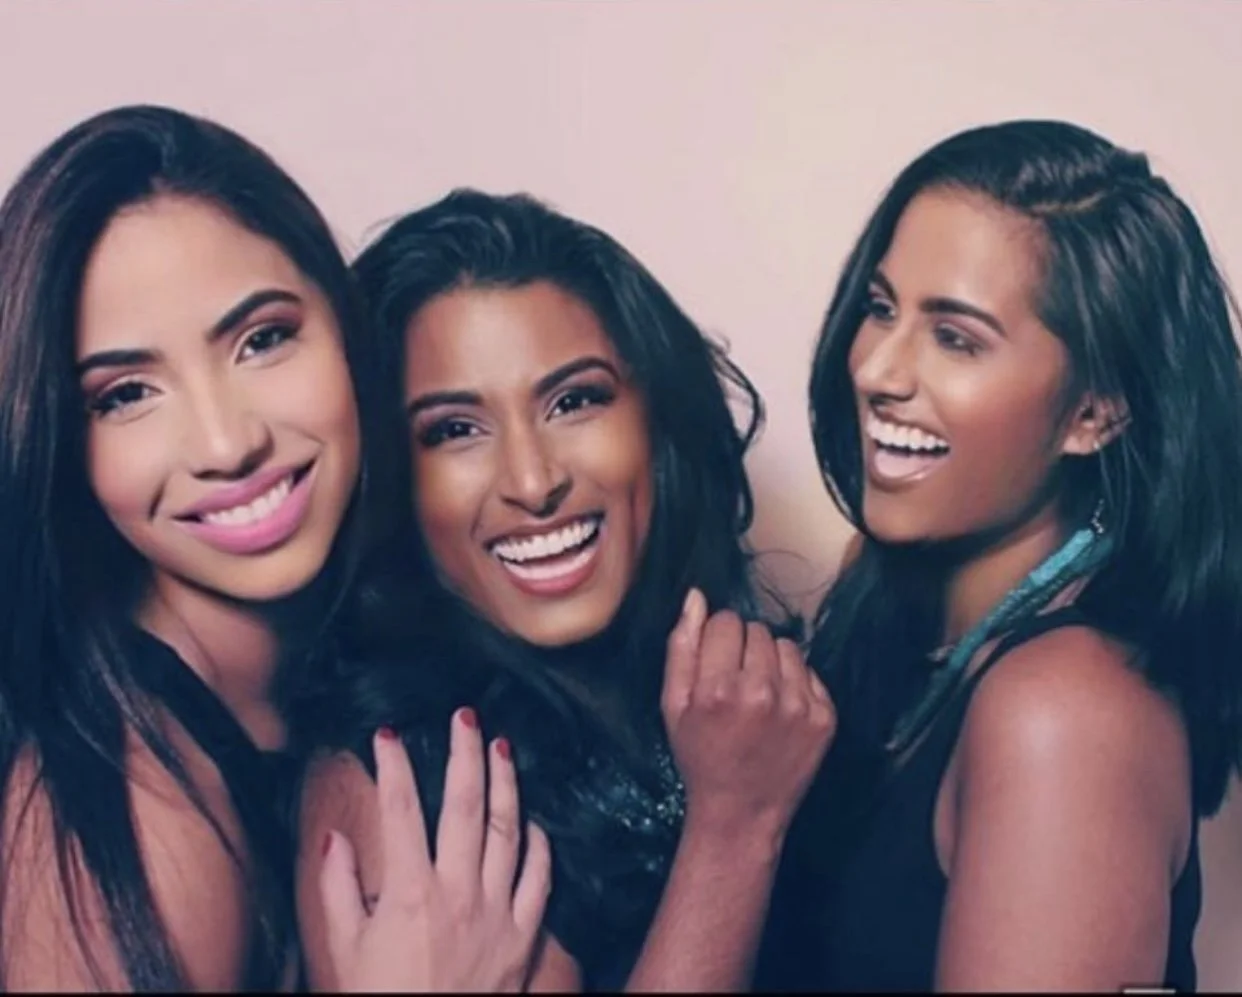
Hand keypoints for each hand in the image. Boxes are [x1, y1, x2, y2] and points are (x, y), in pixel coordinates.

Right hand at [319, 710, 552, 991]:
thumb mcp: (345, 949)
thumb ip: (338, 890)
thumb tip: (335, 838)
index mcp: (408, 891)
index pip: (399, 809)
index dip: (393, 765)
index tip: (387, 734)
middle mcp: (457, 891)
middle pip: (465, 804)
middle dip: (465, 753)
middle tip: (465, 715)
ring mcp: (495, 910)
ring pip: (508, 830)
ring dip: (507, 784)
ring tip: (503, 747)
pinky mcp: (522, 934)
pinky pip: (539, 878)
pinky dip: (540, 845)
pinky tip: (534, 821)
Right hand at [661, 589, 835, 845]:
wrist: (741, 813)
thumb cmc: (700, 757)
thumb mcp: (673, 706)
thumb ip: (681, 648)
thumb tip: (696, 597)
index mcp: (718, 689)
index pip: (726, 622)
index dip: (717, 640)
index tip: (714, 665)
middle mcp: (762, 692)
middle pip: (757, 630)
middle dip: (744, 649)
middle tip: (735, 683)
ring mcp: (799, 706)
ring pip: (786, 646)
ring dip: (771, 661)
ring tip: (759, 694)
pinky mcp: (825, 718)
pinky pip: (809, 672)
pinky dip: (794, 683)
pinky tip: (780, 710)